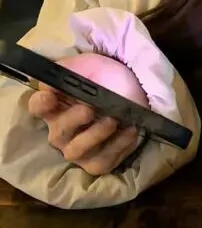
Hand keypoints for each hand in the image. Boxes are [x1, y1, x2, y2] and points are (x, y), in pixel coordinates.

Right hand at [27, 52, 147, 175]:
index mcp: (57, 106)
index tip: (49, 96)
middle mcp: (62, 132)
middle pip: (58, 133)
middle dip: (73, 121)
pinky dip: (118, 145)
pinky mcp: (99, 161)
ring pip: (78, 151)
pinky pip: (103, 160)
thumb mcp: (90, 66)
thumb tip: (49, 81)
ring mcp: (80, 149)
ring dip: (96, 135)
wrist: (136, 91)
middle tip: (89, 109)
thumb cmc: (106, 79)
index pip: (38, 106)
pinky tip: (130, 130)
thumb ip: (70, 69)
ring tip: (114, 120)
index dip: (40, 103)